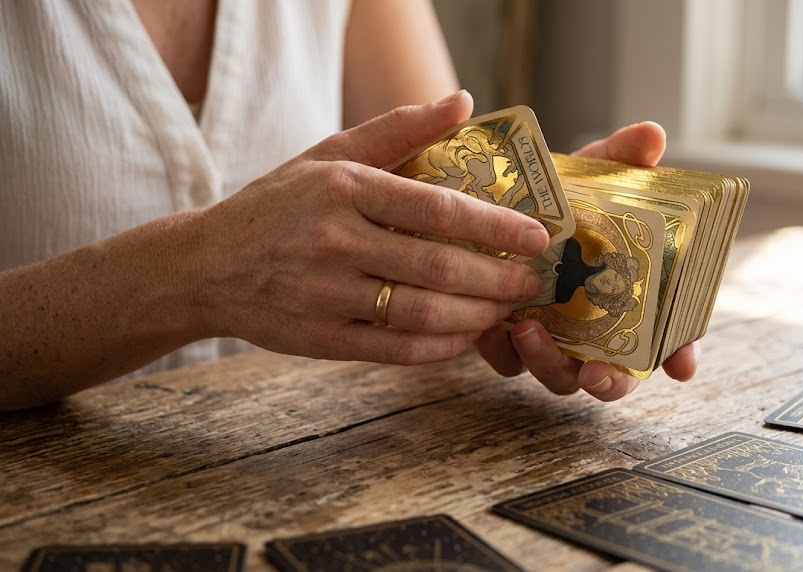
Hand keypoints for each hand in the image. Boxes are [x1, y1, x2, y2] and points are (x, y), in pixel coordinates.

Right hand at [194, 91, 548, 364]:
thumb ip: (399, 129)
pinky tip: (466, 336)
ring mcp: (325, 295)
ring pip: (423, 314)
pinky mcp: (319, 339)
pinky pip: (396, 350)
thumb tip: (463, 102)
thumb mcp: (331, 155)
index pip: (438, 209)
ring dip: (477, 316)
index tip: (537, 237)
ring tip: (505, 309)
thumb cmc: (278, 205)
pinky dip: (441, 348)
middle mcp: (334, 242)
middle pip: (439, 268)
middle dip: (498, 279)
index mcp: (344, 188)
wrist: (204, 265)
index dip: (497, 227)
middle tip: (531, 281)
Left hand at [474, 122, 700, 400]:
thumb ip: (623, 157)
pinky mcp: (508, 340)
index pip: (669, 338)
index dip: (680, 355)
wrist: (501, 198)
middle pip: (613, 376)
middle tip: (595, 371)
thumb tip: (651, 136)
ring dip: (546, 364)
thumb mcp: (592, 172)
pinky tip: (491, 328)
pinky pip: (507, 362)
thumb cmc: (563, 195)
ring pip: (559, 376)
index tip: (682, 365)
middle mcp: (597, 329)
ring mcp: (554, 339)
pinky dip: (502, 351)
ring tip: (526, 329)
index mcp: (632, 298)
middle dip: (609, 382)